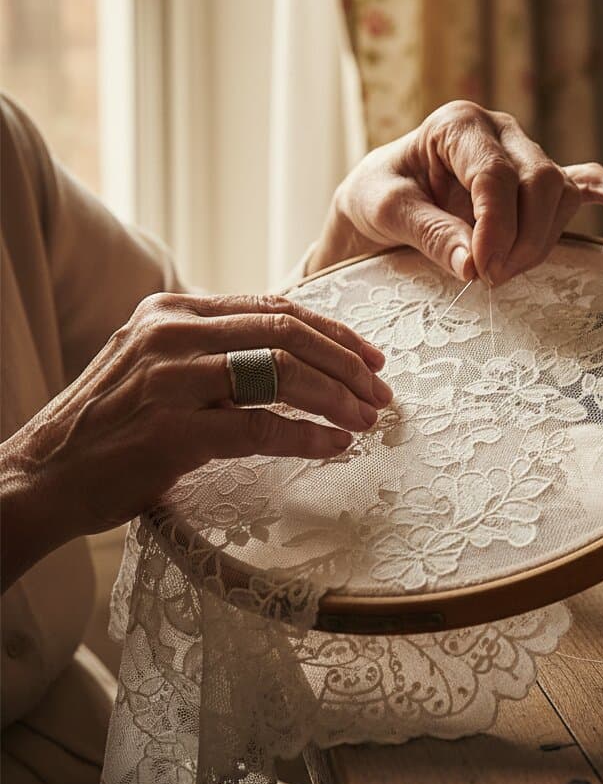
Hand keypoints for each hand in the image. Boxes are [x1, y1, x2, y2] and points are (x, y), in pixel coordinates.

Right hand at [0, 292, 391, 589]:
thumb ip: (213, 346)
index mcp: (174, 311)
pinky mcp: (172, 431)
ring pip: (281, 374)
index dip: (333, 331)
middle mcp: (172, 333)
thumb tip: (292, 351)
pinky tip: (335, 446)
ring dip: (337, 397)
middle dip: (346, 363)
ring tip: (368, 419)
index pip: (275, 308)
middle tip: (381, 392)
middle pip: (287, 334)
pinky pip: (260, 427)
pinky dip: (307, 436)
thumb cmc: (110, 424)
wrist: (40, 475)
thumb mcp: (156, 363)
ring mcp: (170, 380)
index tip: (371, 357)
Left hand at [308, 100, 602, 283]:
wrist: (378, 209)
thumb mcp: (385, 211)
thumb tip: (476, 263)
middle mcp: (500, 132)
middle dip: (518, 238)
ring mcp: (525, 156)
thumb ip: (429, 232)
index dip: (494, 226)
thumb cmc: (375, 201)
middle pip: (536, 182)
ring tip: (504, 273)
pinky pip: (585, 184)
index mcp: (458, 124)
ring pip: (557, 195)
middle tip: (488, 279)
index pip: (494, 173)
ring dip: (538, 241)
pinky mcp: (540, 185)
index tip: (480, 269)